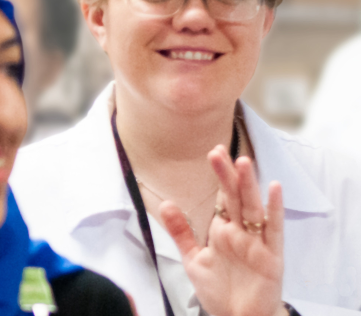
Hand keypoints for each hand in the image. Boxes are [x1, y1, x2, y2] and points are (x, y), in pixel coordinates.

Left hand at [158, 145, 285, 315]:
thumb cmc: (220, 290)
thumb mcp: (194, 258)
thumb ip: (181, 231)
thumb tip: (167, 203)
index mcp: (224, 230)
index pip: (222, 197)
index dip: (218, 176)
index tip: (212, 152)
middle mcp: (242, 232)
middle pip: (235, 197)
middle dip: (227, 175)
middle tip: (218, 151)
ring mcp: (257, 242)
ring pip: (253, 208)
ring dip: (248, 185)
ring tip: (243, 162)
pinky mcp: (271, 256)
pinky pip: (273, 229)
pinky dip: (274, 209)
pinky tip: (273, 188)